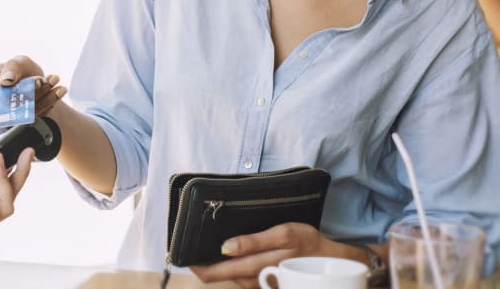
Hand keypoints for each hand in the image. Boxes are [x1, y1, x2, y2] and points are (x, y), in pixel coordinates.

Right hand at [0, 55, 66, 118]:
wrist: (32, 85)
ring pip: (18, 115)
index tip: (34, 83)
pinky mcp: (8, 127)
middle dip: (33, 93)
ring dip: (43, 101)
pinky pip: (26, 121)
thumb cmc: (19, 71)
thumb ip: (13, 66)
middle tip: (51, 81)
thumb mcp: (19, 61)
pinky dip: (45, 108)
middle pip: (5, 104)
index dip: (11, 90)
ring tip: (59, 87)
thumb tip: (6, 80)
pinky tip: (57, 95)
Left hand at [191, 223, 341, 288]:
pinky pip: (246, 280)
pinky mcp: (268, 284)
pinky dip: (234, 271)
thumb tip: (226, 247)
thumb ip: (253, 241)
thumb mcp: (283, 234)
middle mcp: (258, 278)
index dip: (201, 266)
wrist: (333, 261)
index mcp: (260, 264)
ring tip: (205, 255)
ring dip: (219, 269)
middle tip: (189, 257)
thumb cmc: (307, 241)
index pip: (220, 270)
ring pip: (234, 278)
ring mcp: (263, 284)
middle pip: (223, 275)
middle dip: (205, 268)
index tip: (186, 257)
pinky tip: (229, 260)